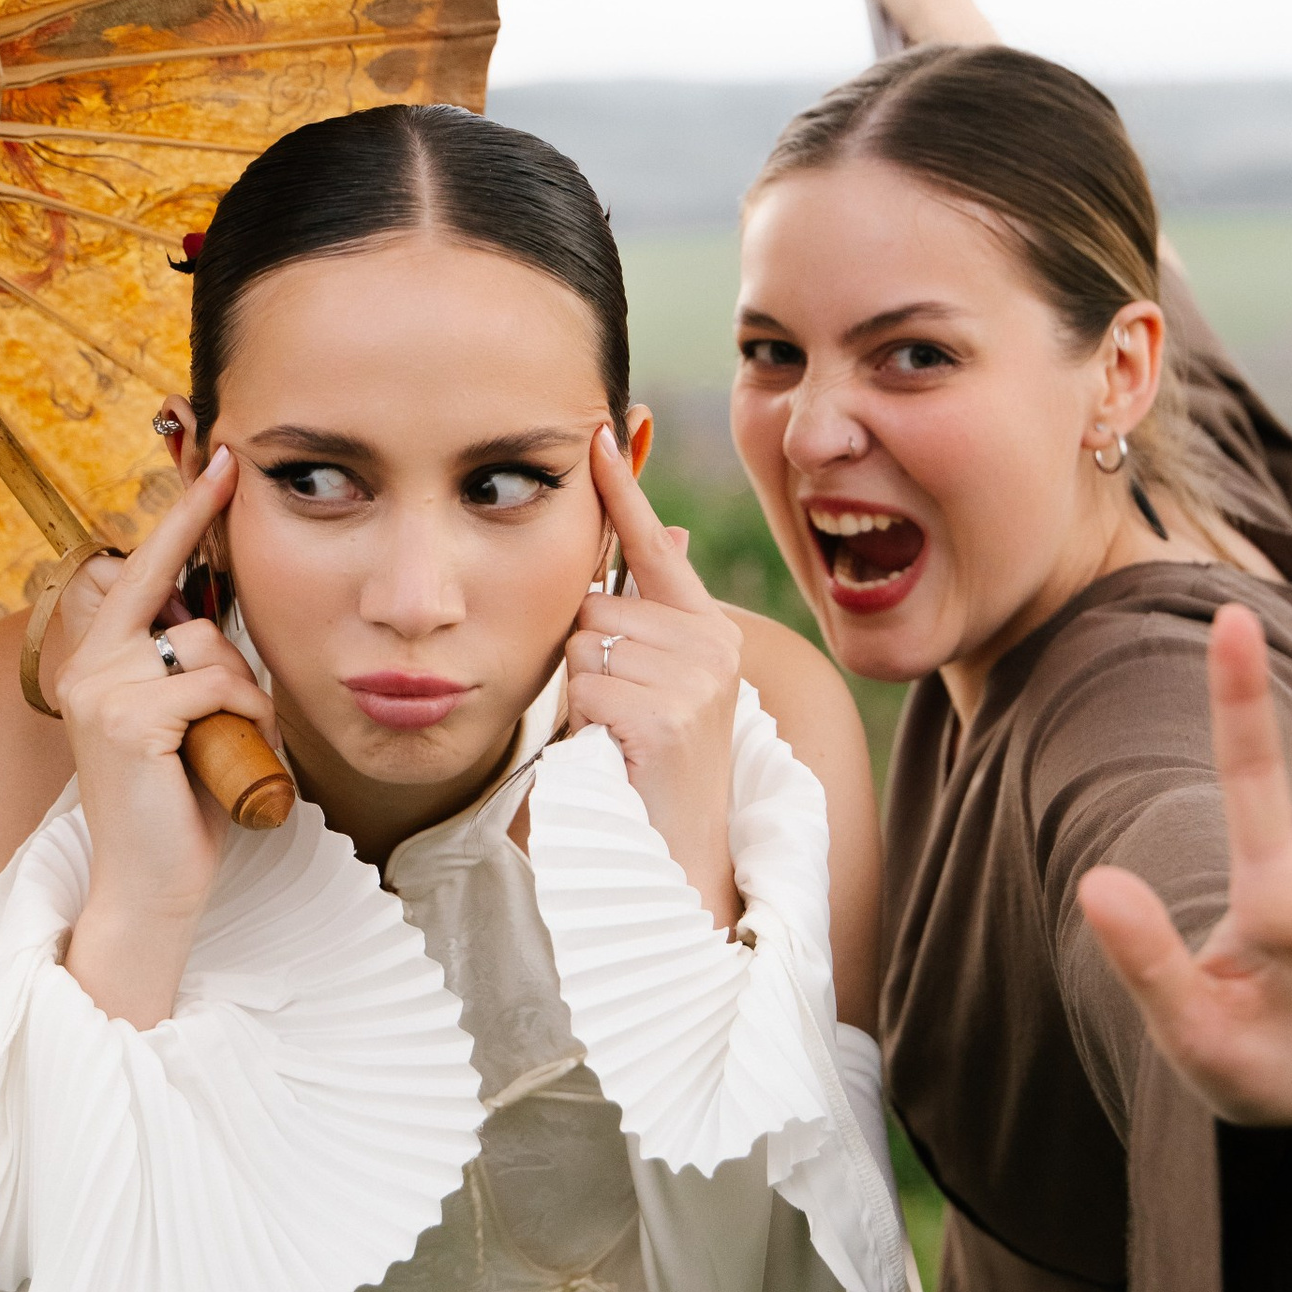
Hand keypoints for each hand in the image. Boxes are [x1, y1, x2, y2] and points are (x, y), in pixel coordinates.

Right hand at [58, 450, 283, 1028]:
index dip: (182, 515)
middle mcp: (86, 666)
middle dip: (207, 558)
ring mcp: (101, 689)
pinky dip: (244, 715)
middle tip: (233, 522)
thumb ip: (185, 666)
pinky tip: (233, 753)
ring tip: (235, 742)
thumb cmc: (178, 806)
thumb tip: (221, 614)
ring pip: (208, 646)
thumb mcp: (179, 721)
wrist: (150, 887)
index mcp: (93, 662)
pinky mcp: (128, 718)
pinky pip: (216, 684)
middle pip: (171, 589)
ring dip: (245, 691)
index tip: (219, 459)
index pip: (140, 571)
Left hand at [566, 429, 749, 932]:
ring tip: (616, 740)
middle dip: (584, 658)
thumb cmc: (651, 774)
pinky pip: (584, 687)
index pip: (657, 545)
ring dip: (580, 695)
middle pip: (594, 605)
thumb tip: (672, 530)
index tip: (597, 430)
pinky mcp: (668, 715)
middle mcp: (711, 644)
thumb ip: (654, 616)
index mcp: (708, 630)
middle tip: (615, 719)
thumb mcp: (660, 684)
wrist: (677, 861)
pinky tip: (614, 756)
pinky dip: (582, 725)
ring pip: (582, 645)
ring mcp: (694, 678)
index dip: (622, 490)